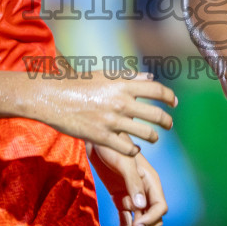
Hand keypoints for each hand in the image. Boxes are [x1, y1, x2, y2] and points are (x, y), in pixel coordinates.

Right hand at [34, 72, 176, 155]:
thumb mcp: (104, 75)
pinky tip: (135, 149)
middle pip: (156, 114)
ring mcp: (112, 121)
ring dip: (153, 137)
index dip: (169, 96)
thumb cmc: (78, 84)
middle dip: (167, 121)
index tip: (174, 103)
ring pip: (145, 133)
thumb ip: (129, 77)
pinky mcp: (102, 137)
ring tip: (153, 137)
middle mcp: (121, 102)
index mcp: (122, 85)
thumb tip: (150, 76)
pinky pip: (128, 148)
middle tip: (169, 124)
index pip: (156, 89)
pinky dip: (135, 150)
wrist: (52, 97)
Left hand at [89, 145, 167, 225]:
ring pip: (139, 221)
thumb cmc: (113, 146)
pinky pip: (126, 218)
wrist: (97, 138)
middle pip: (152, 218)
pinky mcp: (120, 197)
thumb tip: (140, 207)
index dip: (150, 219)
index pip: (160, 207)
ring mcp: (132, 195)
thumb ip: (133, 183)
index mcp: (151, 181)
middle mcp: (144, 190)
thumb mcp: (124, 163)